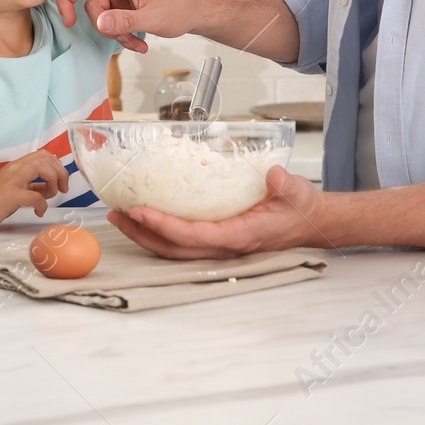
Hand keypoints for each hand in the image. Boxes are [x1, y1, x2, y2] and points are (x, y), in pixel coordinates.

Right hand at [0, 150, 69, 229]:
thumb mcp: (14, 188)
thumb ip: (30, 185)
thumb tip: (48, 187)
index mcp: (16, 166)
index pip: (43, 154)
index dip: (57, 165)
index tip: (60, 181)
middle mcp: (15, 169)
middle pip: (46, 158)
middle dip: (60, 173)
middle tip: (61, 189)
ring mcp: (12, 181)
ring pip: (42, 168)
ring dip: (53, 182)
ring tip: (50, 196)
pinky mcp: (9, 195)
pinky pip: (35, 196)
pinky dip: (42, 204)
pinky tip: (38, 212)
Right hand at [37, 0, 199, 50]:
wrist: (195, 12)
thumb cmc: (180, 5)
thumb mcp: (154, 16)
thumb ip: (125, 20)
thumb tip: (99, 22)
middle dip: (72, 3)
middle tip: (68, 22)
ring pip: (93, 7)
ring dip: (109, 29)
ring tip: (132, 40)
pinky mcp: (119, 3)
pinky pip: (106, 18)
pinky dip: (118, 33)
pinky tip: (136, 42)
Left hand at [106, 166, 326, 258]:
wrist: (309, 222)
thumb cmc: (300, 207)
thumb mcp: (298, 192)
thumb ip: (286, 185)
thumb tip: (275, 176)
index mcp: (241, 235)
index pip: (196, 235)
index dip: (166, 227)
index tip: (141, 212)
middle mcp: (225, 247)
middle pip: (175, 247)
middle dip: (142, 233)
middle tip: (116, 214)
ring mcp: (218, 247)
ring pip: (174, 249)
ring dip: (144, 235)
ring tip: (119, 216)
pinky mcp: (215, 240)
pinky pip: (181, 242)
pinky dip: (158, 233)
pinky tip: (143, 217)